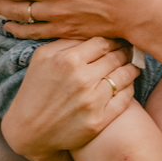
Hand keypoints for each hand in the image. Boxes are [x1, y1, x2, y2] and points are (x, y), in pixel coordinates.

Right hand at [0, 35, 138, 160]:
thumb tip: (91, 30)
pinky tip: (127, 84)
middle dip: (125, 51)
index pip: (103, 42)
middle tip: (129, 49)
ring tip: (133, 65)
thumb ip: (66, 41)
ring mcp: (92, 101)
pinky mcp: (99, 121)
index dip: (113, 39)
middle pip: (116, 57)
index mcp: (68, 60)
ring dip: (131, 68)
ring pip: (124, 76)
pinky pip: (125, 99)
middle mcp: (82, 79)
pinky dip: (129, 88)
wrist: (28, 130)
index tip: (118, 39)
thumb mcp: (42, 57)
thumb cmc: (35, 90)